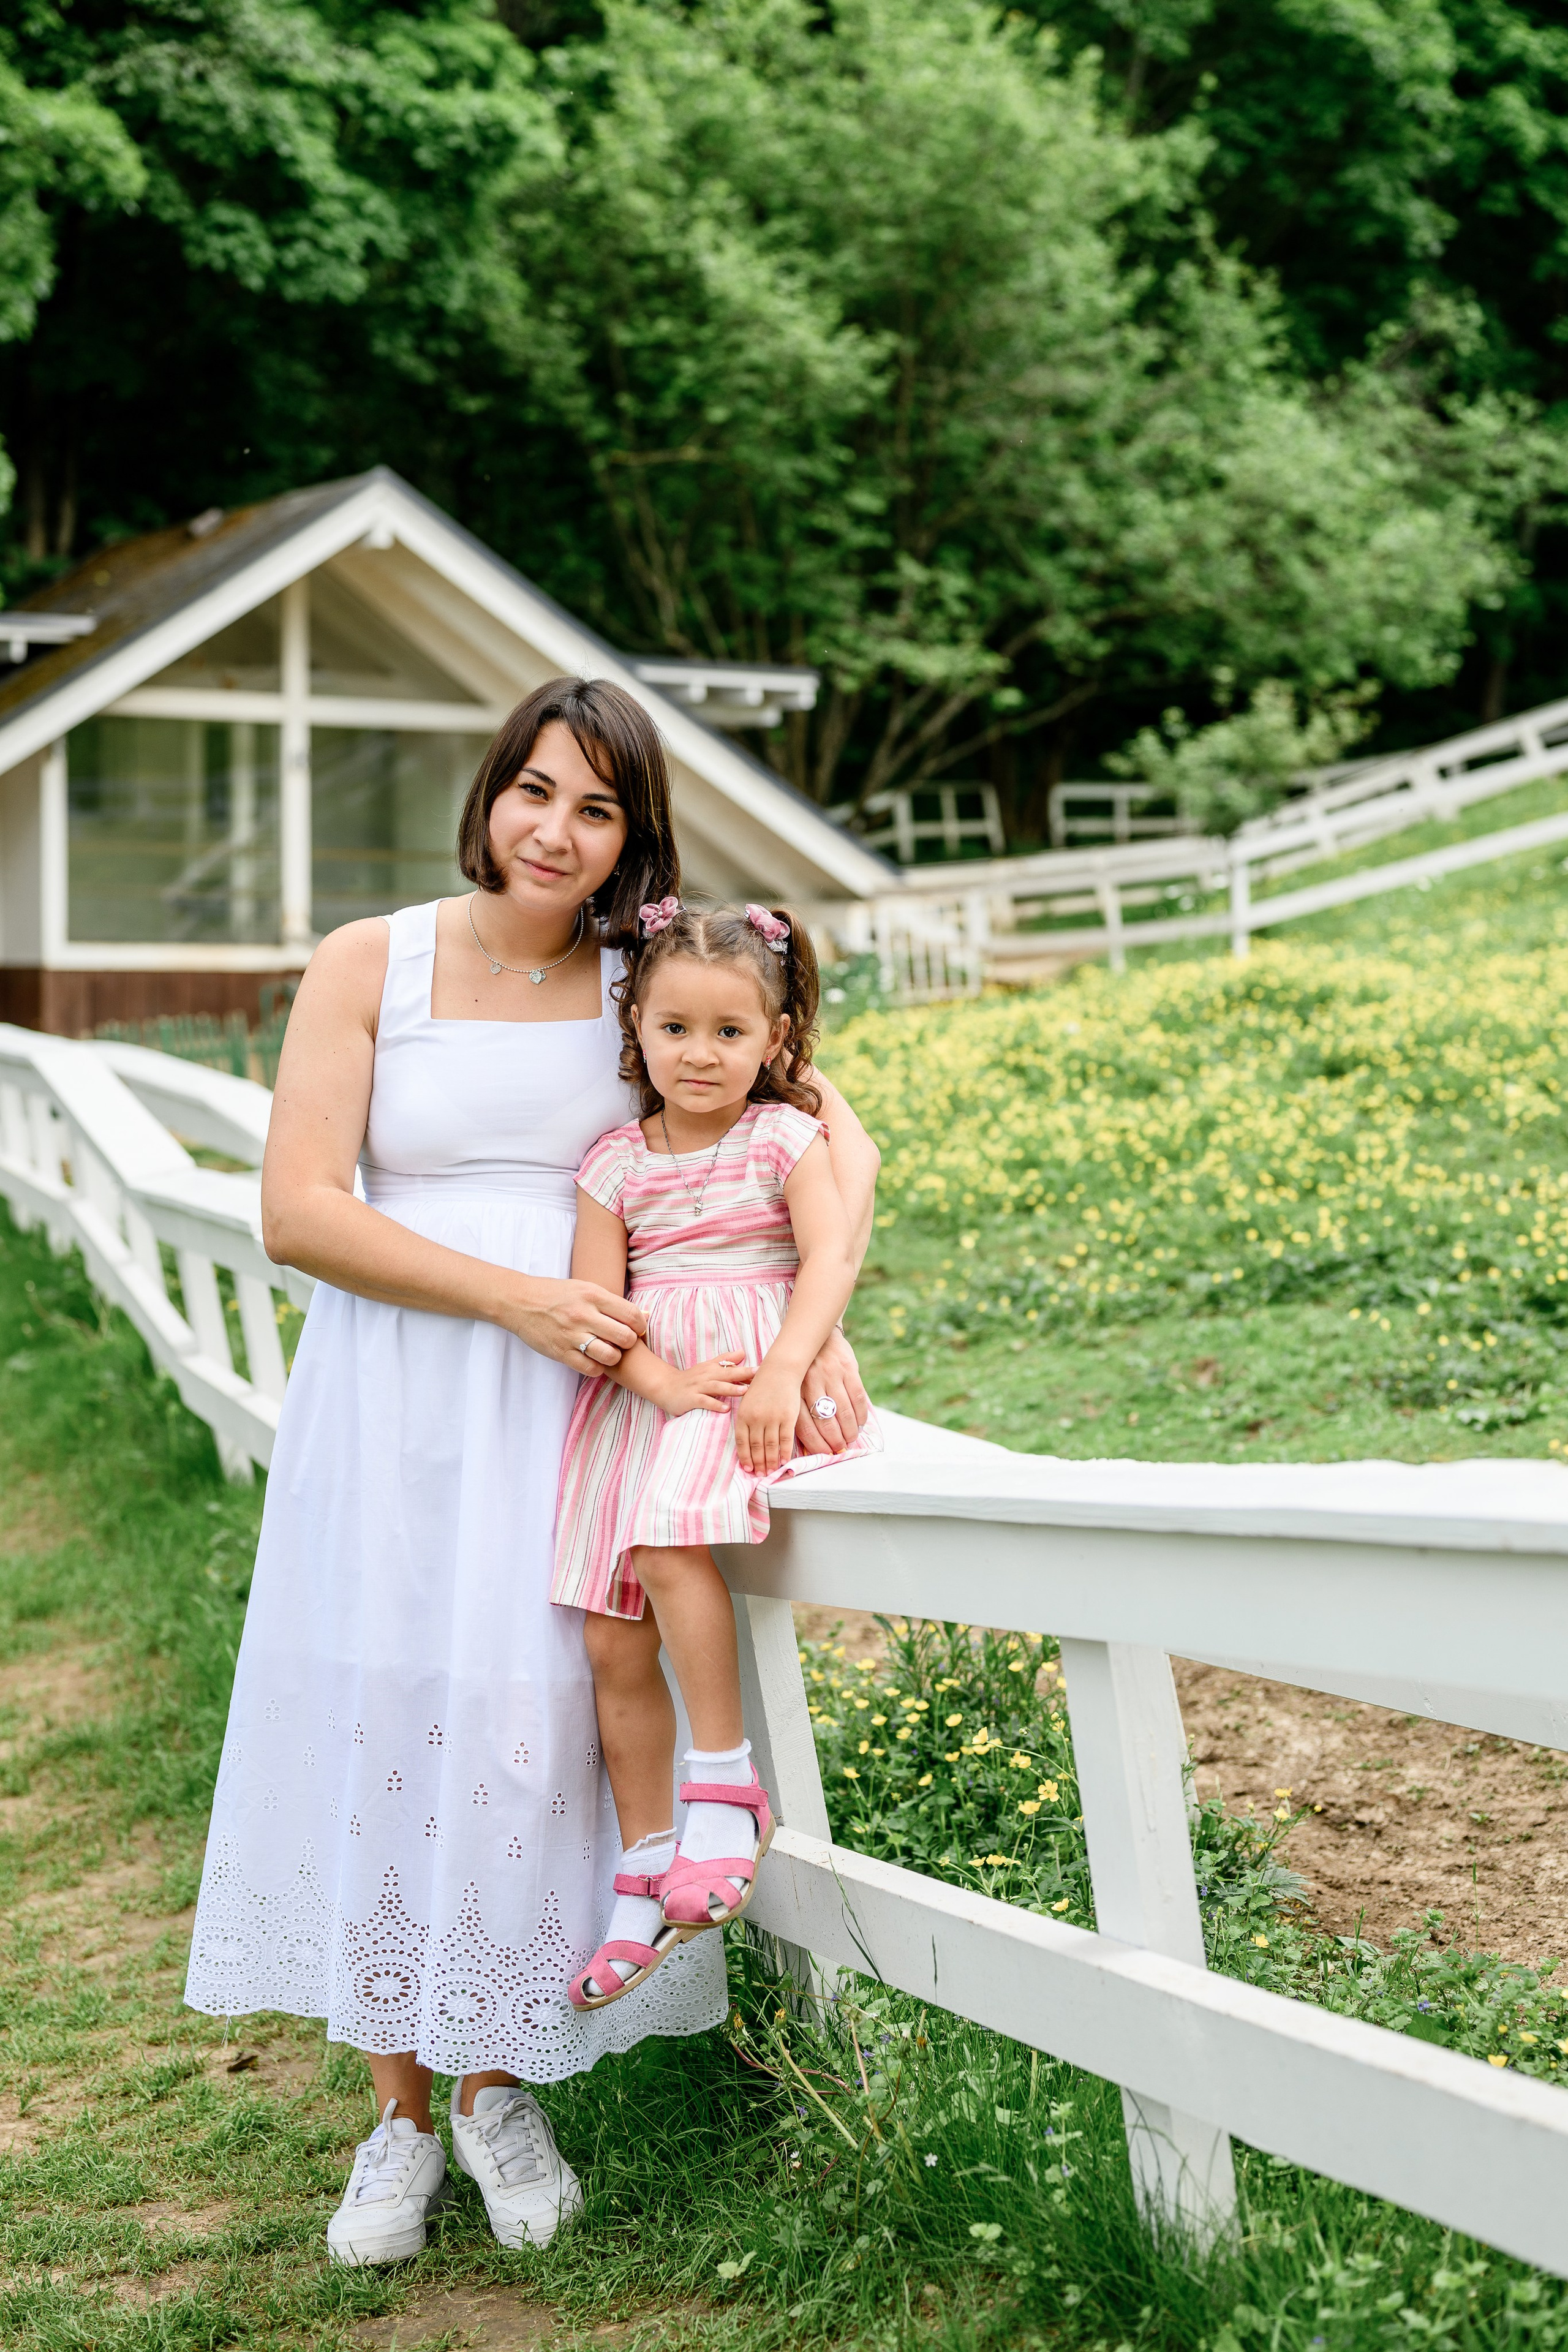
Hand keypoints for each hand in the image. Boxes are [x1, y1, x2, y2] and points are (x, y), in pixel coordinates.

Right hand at [500, 1276, 647, 1368]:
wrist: (520, 1302)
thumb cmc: (557, 1294)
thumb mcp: (585, 1288)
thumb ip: (612, 1302)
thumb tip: (644, 1314)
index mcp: (592, 1295)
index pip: (631, 1315)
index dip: (640, 1325)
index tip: (637, 1328)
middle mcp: (583, 1315)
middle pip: (624, 1337)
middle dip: (629, 1342)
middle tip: (622, 1341)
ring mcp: (571, 1335)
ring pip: (610, 1356)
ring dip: (614, 1356)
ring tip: (608, 1351)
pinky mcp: (560, 1352)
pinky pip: (590, 1369)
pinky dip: (597, 1367)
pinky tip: (593, 1359)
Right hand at [660, 1355, 754, 1416]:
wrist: (665, 1387)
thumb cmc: (690, 1379)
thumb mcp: (707, 1368)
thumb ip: (725, 1361)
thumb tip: (743, 1352)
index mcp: (712, 1369)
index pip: (732, 1368)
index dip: (747, 1370)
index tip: (763, 1371)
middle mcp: (706, 1376)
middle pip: (727, 1374)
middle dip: (743, 1374)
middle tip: (759, 1375)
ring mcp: (698, 1387)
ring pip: (716, 1387)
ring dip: (731, 1389)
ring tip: (745, 1392)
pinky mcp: (690, 1399)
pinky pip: (703, 1401)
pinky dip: (714, 1404)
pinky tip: (725, 1409)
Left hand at [736, 1364, 802, 1476]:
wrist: (780, 1371)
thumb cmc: (762, 1386)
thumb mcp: (747, 1401)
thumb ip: (746, 1420)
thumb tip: (747, 1442)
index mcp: (743, 1414)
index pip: (742, 1442)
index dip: (745, 1457)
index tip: (747, 1468)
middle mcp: (757, 1419)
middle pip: (756, 1447)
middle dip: (758, 1463)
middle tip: (759, 1474)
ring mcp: (773, 1419)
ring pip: (770, 1446)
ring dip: (770, 1461)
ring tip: (770, 1471)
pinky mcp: (788, 1418)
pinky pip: (785, 1440)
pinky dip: (784, 1453)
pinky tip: (783, 1461)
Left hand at [794, 1327, 870, 1455]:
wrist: (818, 1334)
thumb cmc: (803, 1367)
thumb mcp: (793, 1383)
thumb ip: (798, 1406)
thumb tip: (809, 1439)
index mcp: (795, 1390)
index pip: (805, 1426)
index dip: (817, 1444)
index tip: (825, 1454)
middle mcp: (811, 1383)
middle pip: (825, 1422)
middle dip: (835, 1441)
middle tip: (840, 1449)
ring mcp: (831, 1375)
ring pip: (843, 1412)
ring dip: (849, 1431)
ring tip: (851, 1439)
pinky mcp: (848, 1368)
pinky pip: (857, 1397)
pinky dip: (861, 1415)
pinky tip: (860, 1424)